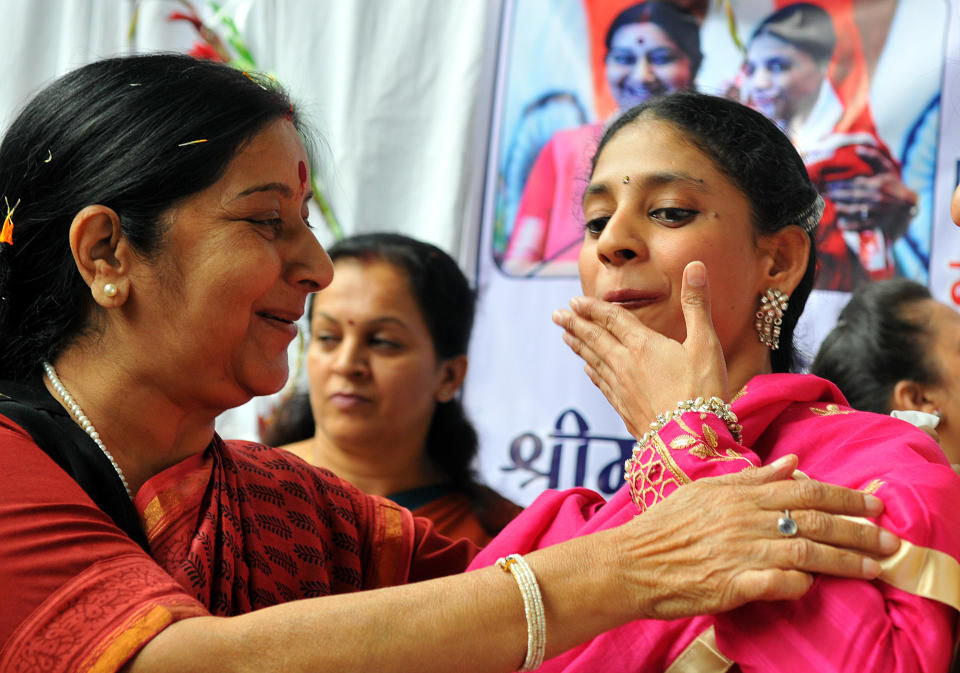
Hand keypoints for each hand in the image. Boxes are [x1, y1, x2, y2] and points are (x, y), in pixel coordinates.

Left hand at [552, 261, 727, 439]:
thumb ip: (697, 303)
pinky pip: (601, 383)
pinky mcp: (623, 408)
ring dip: (578, 345)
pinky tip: (588, 368)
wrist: (689, 440)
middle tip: (557, 314)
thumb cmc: (703, 390)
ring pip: (594, 360)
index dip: (593, 308)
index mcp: (643, 344)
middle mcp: (625, 363)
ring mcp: (621, 387)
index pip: (612, 319)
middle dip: (574, 324)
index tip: (574, 300)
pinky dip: (591, 371)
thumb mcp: (706, 343)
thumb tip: (696, 265)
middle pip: (594, 338)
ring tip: (564, 336)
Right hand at [616, 454, 898, 619]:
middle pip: (813, 520)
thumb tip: (793, 463)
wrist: (632, 561)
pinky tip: (814, 586)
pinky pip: (778, 584)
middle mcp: (744, 520)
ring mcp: (739, 552)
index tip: (874, 503)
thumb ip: (752, 478)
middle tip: (888, 538)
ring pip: (805, 552)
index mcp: (740, 495)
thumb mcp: (707, 491)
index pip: (804, 490)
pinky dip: (800, 585)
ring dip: (843, 560)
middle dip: (857, 529)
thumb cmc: (667, 526)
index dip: (844, 495)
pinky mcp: (731, 584)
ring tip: (873, 567)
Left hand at [823, 145, 917, 237]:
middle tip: (823, 194)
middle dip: (836, 195)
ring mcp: (876, 211)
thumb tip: (857, 149)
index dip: (839, 183)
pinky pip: (861, 225)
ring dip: (840, 208)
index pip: (854, 183)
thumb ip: (873, 157)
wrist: (908, 205)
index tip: (827, 183)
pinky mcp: (876, 223)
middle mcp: (876, 198)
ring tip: (830, 206)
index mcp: (877, 184)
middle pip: (851, 196)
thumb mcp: (886, 169)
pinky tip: (839, 225)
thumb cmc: (893, 184)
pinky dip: (850, 226)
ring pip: (855, 210)